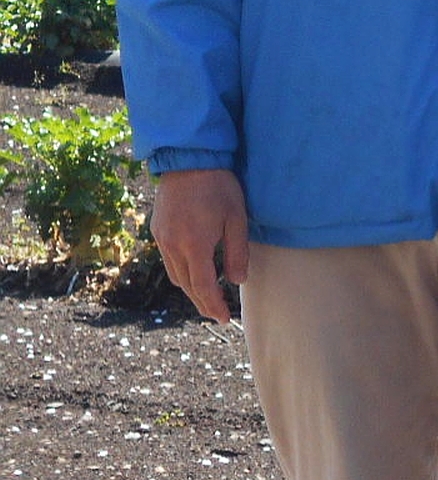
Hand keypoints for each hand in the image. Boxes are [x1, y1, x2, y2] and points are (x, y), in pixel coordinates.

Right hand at [151, 168, 248, 323]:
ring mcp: (161, 238)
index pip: (203, 286)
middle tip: (216, 313)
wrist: (187, 160)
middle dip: (202, 302)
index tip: (223, 319)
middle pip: (186, 285)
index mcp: (195, 245)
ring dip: (190, 288)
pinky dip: (181, 271)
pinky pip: (168, 260)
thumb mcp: (236, 219)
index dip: (213, 305)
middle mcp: (173, 246)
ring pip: (175, 274)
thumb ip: (236, 253)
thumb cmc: (219, 187)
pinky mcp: (157, 230)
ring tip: (207, 295)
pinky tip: (194, 270)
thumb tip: (237, 281)